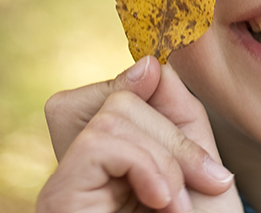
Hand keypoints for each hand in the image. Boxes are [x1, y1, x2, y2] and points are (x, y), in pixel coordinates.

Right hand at [37, 57, 240, 212]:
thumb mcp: (197, 158)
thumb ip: (171, 107)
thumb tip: (144, 62)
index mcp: (113, 155)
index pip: (119, 88)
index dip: (161, 106)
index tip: (201, 160)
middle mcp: (80, 167)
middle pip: (114, 94)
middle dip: (170, 134)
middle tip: (197, 185)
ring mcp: (65, 183)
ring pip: (114, 113)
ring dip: (166, 159)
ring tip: (177, 205)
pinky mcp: (59, 198)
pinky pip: (103, 140)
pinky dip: (148, 167)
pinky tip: (162, 203)